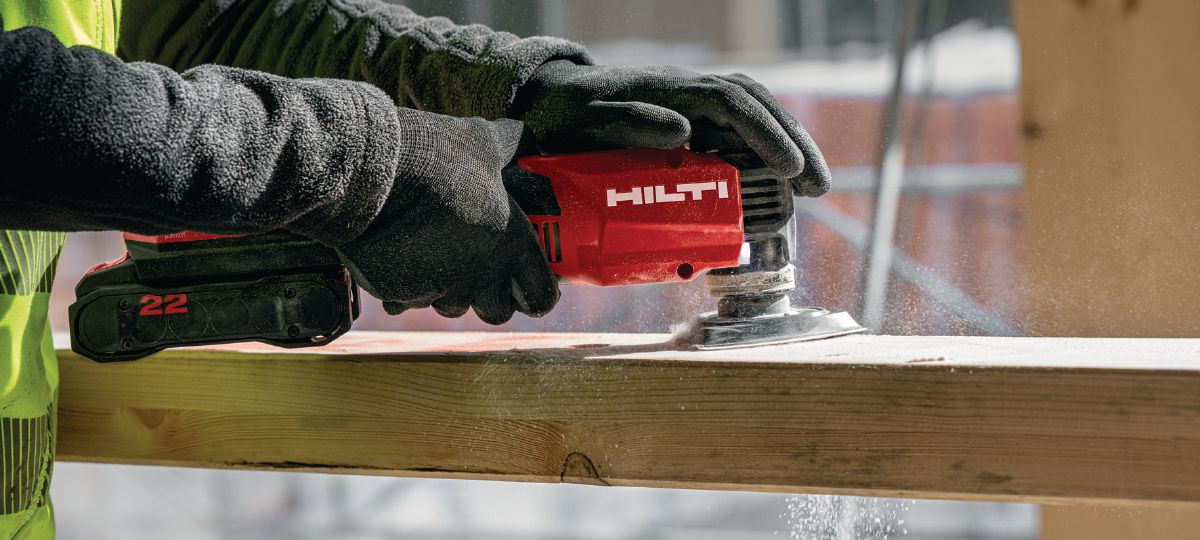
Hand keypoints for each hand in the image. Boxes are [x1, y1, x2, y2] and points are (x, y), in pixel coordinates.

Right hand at [337, 111, 557, 323]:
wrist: (370, 172)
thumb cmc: (434, 155)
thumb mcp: (482, 140)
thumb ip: (509, 144)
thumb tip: (523, 135)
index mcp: (511, 243)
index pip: (540, 295)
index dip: (538, 293)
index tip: (529, 285)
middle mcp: (480, 274)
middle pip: (496, 312)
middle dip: (489, 297)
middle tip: (479, 268)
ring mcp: (439, 289)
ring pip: (451, 307)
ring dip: (448, 290)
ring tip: (434, 253)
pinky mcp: (399, 293)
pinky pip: (408, 301)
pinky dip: (405, 287)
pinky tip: (399, 258)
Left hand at [512, 60, 830, 196]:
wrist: (547, 106)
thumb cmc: (565, 115)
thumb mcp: (588, 119)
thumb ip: (630, 121)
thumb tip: (683, 128)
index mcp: (672, 90)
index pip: (733, 103)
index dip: (765, 133)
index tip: (789, 168)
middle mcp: (689, 94)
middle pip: (757, 107)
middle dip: (794, 144)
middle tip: (820, 188)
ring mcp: (692, 107)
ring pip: (754, 118)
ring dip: (787, 148)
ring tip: (812, 189)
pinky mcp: (689, 126)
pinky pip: (737, 133)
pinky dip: (764, 154)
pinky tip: (778, 184)